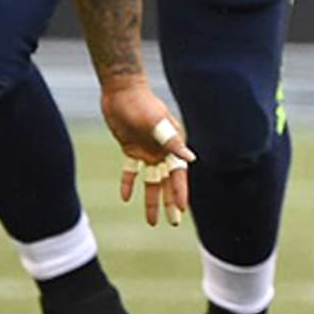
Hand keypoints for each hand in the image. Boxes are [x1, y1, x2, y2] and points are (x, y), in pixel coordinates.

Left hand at [101, 79, 194, 226]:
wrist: (122, 91)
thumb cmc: (142, 105)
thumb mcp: (157, 123)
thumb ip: (173, 142)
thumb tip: (191, 159)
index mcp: (173, 144)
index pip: (178, 174)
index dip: (180, 192)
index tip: (181, 210)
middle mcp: (163, 150)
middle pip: (168, 182)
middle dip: (169, 202)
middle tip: (172, 222)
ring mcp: (148, 150)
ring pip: (151, 181)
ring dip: (151, 199)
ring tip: (151, 221)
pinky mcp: (131, 148)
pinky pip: (131, 170)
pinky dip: (129, 182)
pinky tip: (125, 197)